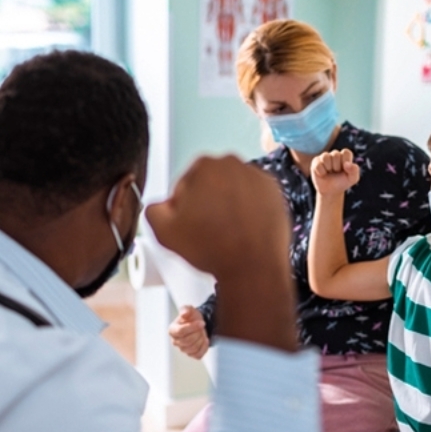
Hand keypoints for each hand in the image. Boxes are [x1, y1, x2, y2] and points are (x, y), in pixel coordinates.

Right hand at [145, 156, 296, 351]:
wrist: (253, 267)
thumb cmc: (213, 248)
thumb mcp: (164, 231)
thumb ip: (154, 210)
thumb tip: (160, 207)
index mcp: (204, 166)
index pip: (186, 182)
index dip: (183, 205)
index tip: (188, 221)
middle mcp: (234, 164)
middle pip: (212, 183)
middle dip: (207, 201)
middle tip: (206, 228)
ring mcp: (258, 177)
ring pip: (234, 190)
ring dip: (229, 205)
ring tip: (226, 232)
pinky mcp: (276, 193)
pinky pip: (256, 198)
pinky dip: (250, 210)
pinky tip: (244, 230)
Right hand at [169, 306, 208, 359]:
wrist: (198, 323)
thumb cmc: (191, 317)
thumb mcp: (189, 309)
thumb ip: (186, 309)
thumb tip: (184, 313)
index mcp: (172, 330)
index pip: (181, 331)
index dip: (193, 327)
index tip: (202, 323)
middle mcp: (175, 341)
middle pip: (187, 341)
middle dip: (198, 333)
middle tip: (202, 327)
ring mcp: (182, 349)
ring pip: (193, 348)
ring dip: (201, 339)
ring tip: (202, 332)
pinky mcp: (190, 354)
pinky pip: (198, 355)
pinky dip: (204, 347)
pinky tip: (205, 340)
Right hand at [310, 149, 359, 195]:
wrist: (331, 191)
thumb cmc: (342, 183)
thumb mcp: (352, 179)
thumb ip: (354, 170)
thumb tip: (347, 164)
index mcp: (345, 156)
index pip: (346, 152)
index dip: (346, 161)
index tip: (345, 169)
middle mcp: (335, 154)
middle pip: (336, 154)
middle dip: (337, 167)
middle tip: (336, 172)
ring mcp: (324, 157)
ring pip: (325, 157)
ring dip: (328, 168)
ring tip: (329, 172)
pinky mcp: (316, 161)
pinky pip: (318, 164)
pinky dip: (321, 172)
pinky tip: (322, 174)